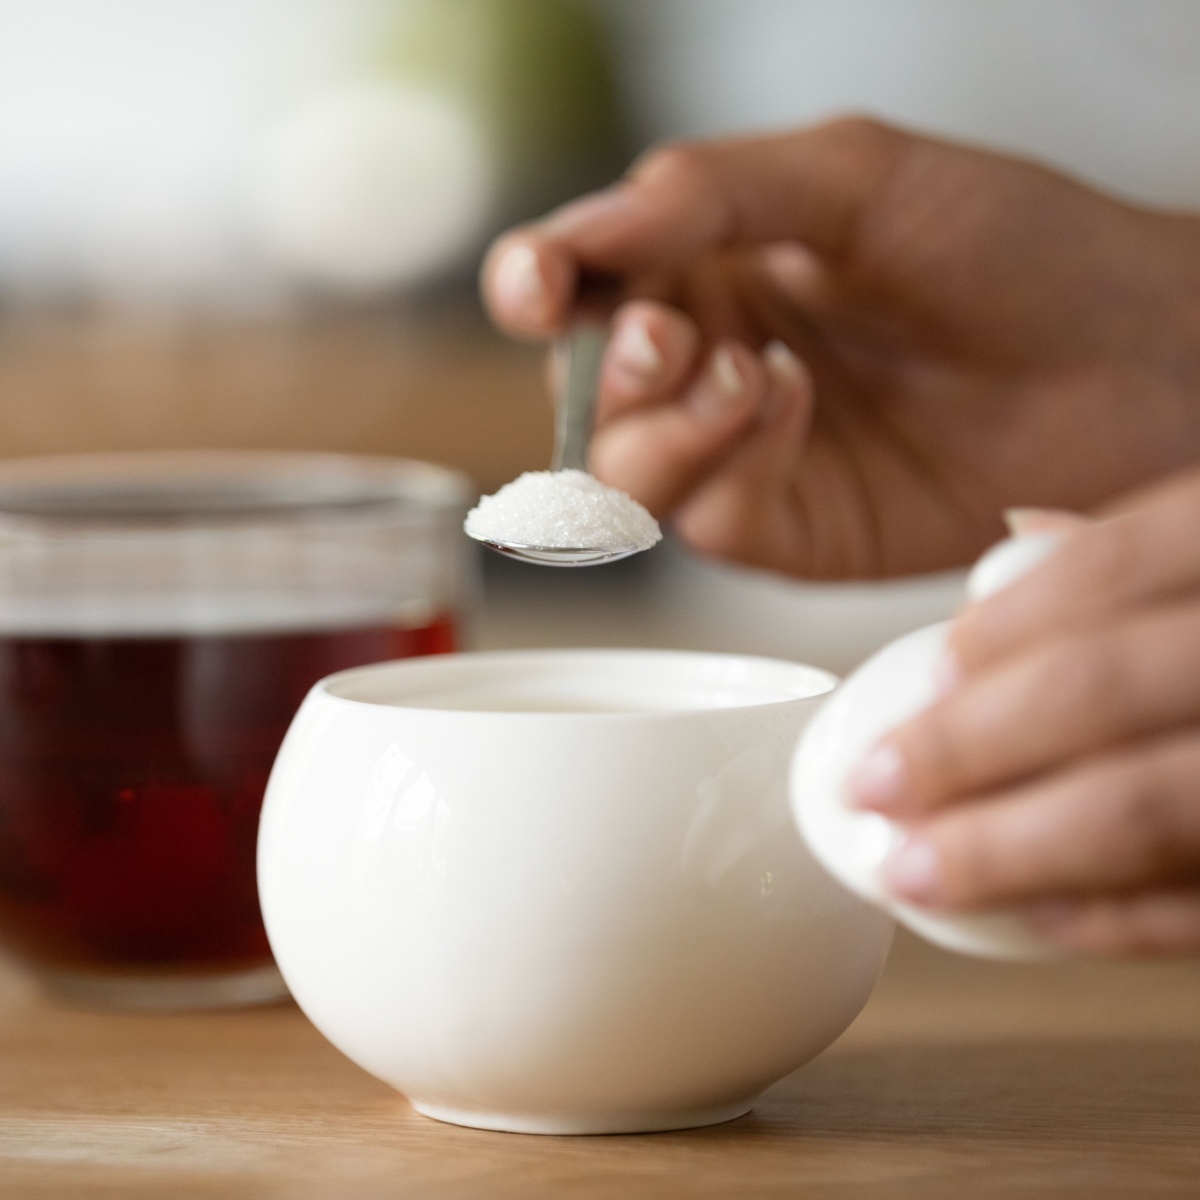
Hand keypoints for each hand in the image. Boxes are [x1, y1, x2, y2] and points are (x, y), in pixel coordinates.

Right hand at [481, 118, 1199, 578]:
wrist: (1127, 357)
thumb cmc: (1012, 243)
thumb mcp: (853, 175)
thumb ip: (707, 193)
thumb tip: (584, 231)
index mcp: (709, 269)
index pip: (579, 286)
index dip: (535, 286)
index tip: (536, 288)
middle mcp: (709, 366)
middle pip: (583, 393)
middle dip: (607, 369)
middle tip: (668, 336)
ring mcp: (743, 457)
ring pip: (625, 472)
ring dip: (663, 425)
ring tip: (751, 372)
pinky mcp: (788, 531)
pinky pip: (708, 517)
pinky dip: (735, 462)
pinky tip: (794, 408)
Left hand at [850, 472, 1199, 954]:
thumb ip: (1155, 552)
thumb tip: (1014, 536)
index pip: (1132, 555)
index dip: (1017, 618)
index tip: (930, 668)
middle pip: (1112, 686)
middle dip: (971, 743)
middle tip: (871, 785)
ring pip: (1153, 805)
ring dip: (1013, 848)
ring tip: (911, 870)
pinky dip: (1120, 918)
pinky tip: (1034, 917)